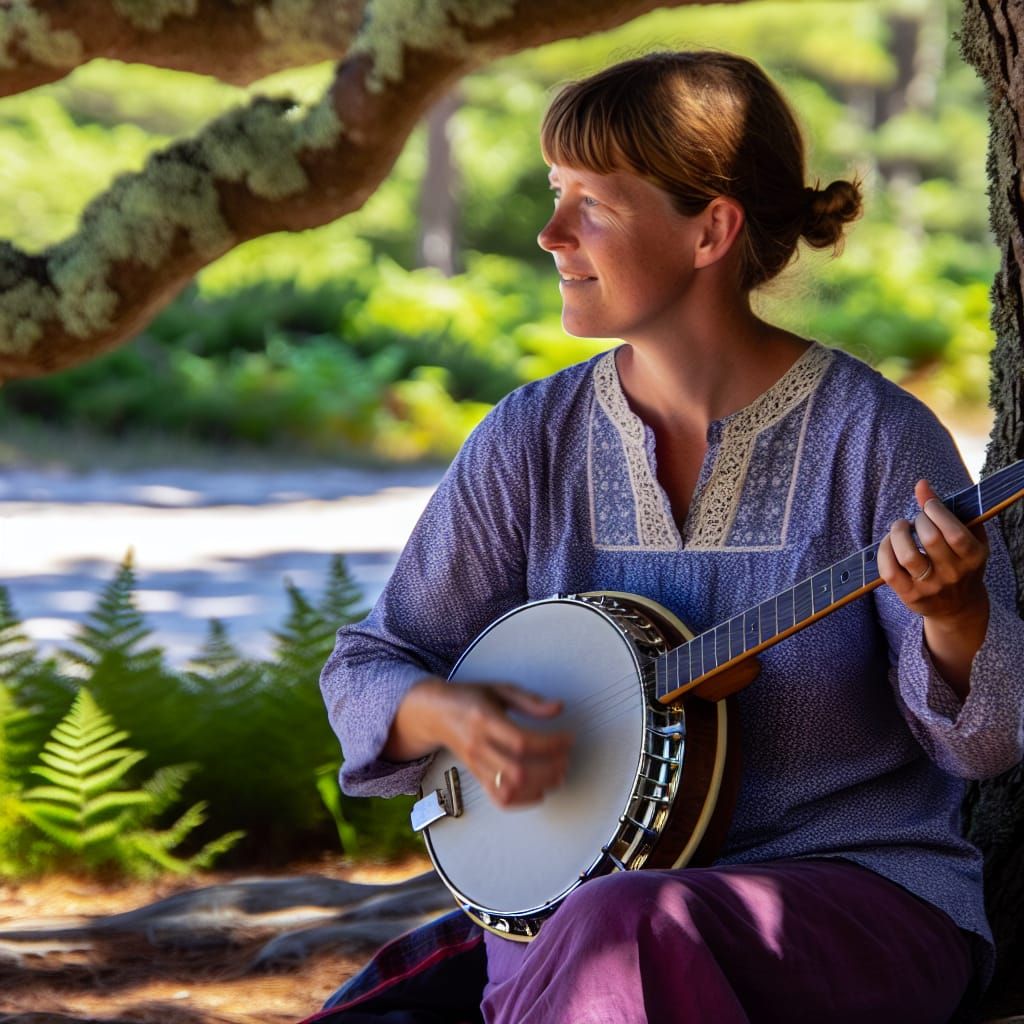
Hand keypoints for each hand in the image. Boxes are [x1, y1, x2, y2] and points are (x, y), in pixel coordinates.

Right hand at [386, 678, 572, 807]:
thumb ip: (530, 700)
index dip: (550, 744)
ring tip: (557, 775)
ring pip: (509, 788)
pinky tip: (539, 792)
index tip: (568, 738)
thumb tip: (559, 707)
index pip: (521, 741)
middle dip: (549, 770)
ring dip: (540, 787)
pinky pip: (499, 799)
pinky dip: (523, 801)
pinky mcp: (476, 777)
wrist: (434, 713)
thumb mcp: (499, 689)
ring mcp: (475, 765)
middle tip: (566, 759)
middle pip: (517, 771)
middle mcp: (478, 746)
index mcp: (484, 720)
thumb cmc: (468, 698)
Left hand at [877, 479, 989, 695]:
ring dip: (897, 534)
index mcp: (973, 556)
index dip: (936, 511)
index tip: (928, 505)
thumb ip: (947, 509)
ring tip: (899, 527)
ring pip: (907, 556)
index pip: (954, 531)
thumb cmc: (961, 561)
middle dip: (918, 520)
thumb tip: (921, 484)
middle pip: (930, 539)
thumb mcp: (967, 536)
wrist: (958, 606)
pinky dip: (883, 552)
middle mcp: (953, 574)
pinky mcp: (910, 596)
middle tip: (915, 519)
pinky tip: (888, 543)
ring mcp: (930, 587)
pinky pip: (889, 572)